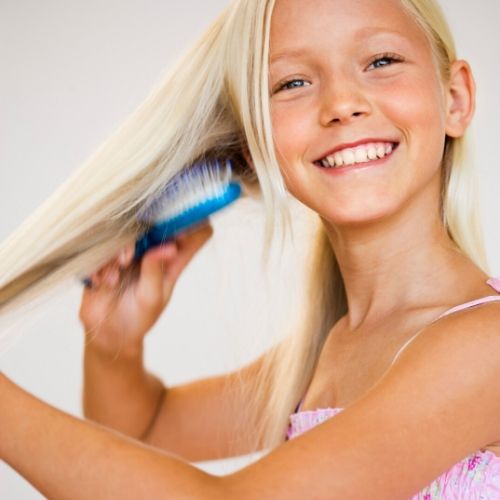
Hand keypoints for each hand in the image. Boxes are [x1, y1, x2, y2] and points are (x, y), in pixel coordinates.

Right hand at [79, 224, 212, 355]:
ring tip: (121, 264)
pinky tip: (104, 281)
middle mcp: (151, 256)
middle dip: (146, 230)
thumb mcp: (151, 297)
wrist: (109, 335)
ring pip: (126, 236)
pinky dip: (103, 263)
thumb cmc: (138, 318)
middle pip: (155, 229)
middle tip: (137, 247)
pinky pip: (102, 251)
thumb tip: (169, 246)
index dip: (194, 225)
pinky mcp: (107, 261)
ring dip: (122, 248)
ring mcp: (129, 257)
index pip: (190, 240)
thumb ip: (155, 270)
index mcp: (170, 264)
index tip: (191, 214)